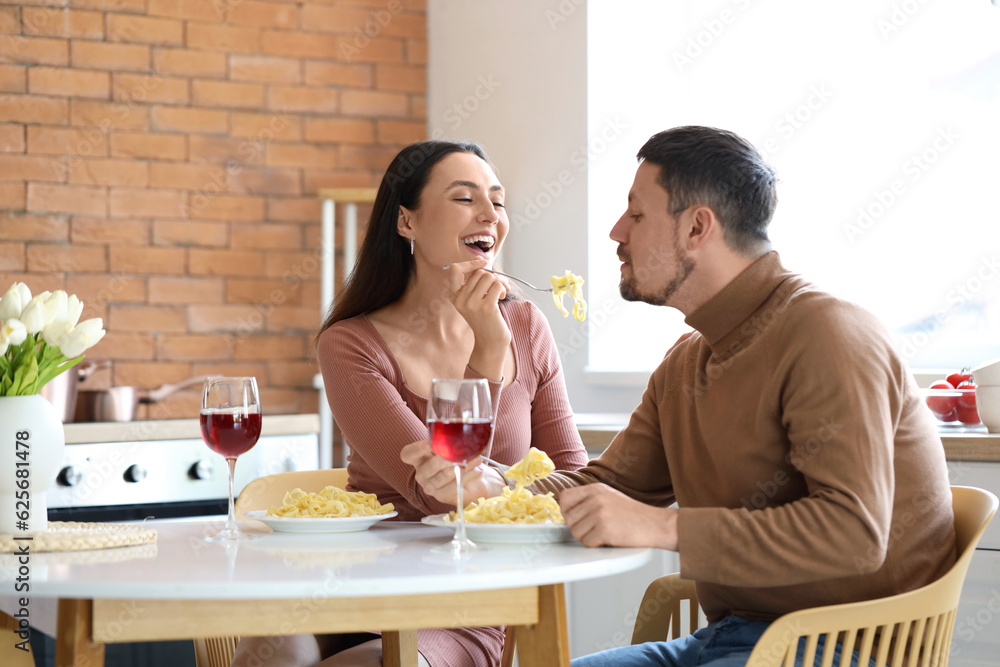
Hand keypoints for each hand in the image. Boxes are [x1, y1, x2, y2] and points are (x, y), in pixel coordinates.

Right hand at [400, 439, 505, 505]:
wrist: (477, 479)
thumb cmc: (462, 459)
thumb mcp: (454, 446)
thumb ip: (449, 440)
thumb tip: (457, 432)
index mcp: (418, 458)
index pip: (407, 454)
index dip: (418, 448)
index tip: (432, 442)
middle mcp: (421, 474)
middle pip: (430, 466)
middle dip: (448, 458)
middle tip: (463, 452)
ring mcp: (430, 487)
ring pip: (445, 476)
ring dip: (464, 466)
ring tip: (478, 459)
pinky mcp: (442, 496)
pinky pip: (455, 486)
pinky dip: (468, 476)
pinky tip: (478, 470)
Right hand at [444, 259, 511, 380]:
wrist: (490, 342)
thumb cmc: (485, 319)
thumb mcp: (474, 300)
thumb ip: (475, 283)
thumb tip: (482, 261)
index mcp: (454, 296)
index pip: (455, 269)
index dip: (470, 263)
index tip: (482, 262)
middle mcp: (460, 300)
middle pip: (479, 272)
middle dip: (492, 275)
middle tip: (499, 286)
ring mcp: (472, 304)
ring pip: (489, 277)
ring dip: (500, 282)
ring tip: (501, 292)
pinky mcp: (486, 307)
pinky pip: (497, 285)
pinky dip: (503, 288)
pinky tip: (502, 297)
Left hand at [559, 484, 678, 549]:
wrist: (657, 524)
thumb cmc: (635, 515)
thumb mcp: (610, 497)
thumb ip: (589, 501)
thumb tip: (567, 513)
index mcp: (596, 488)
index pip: (565, 498)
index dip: (566, 511)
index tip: (576, 519)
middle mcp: (595, 498)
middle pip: (569, 519)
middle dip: (580, 528)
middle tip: (597, 529)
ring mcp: (599, 513)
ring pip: (576, 533)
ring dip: (589, 538)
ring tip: (607, 533)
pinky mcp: (604, 529)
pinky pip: (587, 543)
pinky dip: (597, 546)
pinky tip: (611, 539)